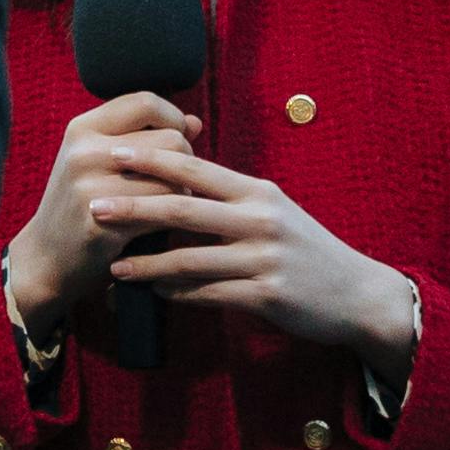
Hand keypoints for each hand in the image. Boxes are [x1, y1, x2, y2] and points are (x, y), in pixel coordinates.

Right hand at [4, 91, 203, 336]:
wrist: (47, 258)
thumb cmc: (84, 205)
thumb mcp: (102, 161)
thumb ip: (145, 138)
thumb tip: (194, 122)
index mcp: (82, 128)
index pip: (146, 102)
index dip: (173, 119)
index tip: (178, 142)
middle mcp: (83, 151)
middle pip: (170, 140)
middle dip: (185, 162)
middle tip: (174, 182)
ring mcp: (89, 186)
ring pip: (173, 179)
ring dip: (182, 195)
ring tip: (168, 205)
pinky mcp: (102, 222)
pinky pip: (162, 211)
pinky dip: (171, 219)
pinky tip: (160, 226)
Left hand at [87, 146, 419, 367]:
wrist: (356, 293)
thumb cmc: (306, 250)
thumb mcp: (274, 212)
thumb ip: (232, 199)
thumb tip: (179, 183)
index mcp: (258, 192)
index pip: (196, 168)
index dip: (152, 159)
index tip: (114, 154)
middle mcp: (260, 219)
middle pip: (183, 208)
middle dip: (133, 207)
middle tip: (93, 206)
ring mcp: (264, 258)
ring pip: (190, 259)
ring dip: (146, 264)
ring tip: (114, 266)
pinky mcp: (267, 295)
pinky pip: (209, 294)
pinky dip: (177, 293)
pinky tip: (155, 292)